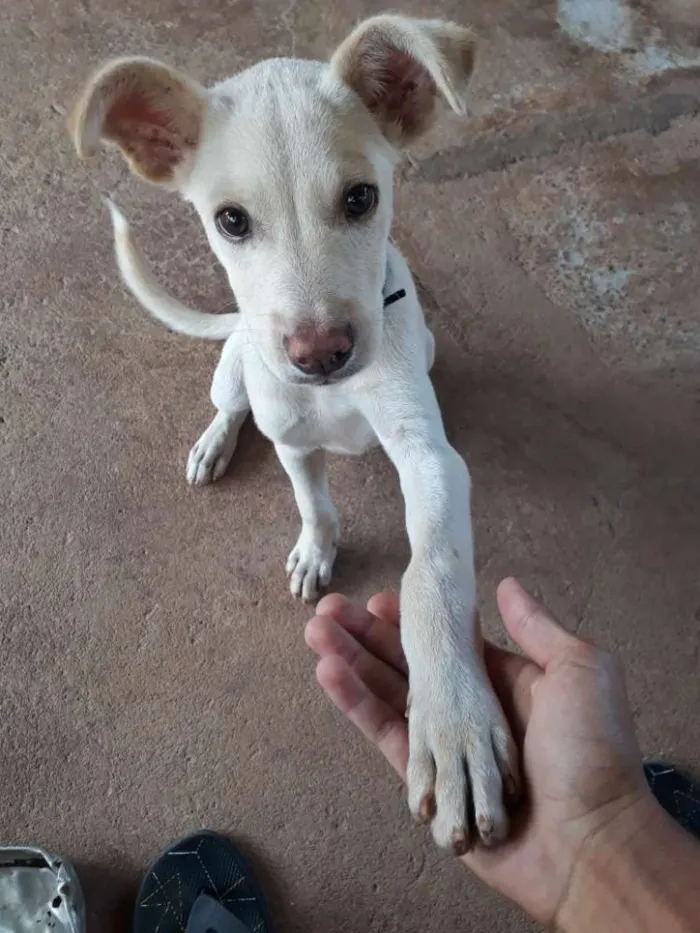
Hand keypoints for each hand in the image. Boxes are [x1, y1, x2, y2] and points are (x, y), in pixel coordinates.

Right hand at [305, 579, 650, 924]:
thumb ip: (535, 629)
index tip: (375, 599)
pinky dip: (358, 709)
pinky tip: (328, 676)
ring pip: (388, 698)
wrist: (593, 839)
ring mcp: (448, 752)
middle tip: (326, 611)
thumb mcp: (577, 672)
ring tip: (315, 634)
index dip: (408, 622)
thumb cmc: (593, 750)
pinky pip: (388, 743)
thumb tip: (505, 584)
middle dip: (365, 639)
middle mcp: (468, 716)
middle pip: (406, 668)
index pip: (444, 645)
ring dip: (351, 666)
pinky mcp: (430, 789)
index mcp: (501, 686)